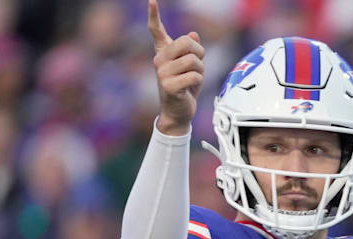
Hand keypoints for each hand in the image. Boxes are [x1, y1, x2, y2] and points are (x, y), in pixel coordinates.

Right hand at [148, 0, 204, 134]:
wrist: (178, 113)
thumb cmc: (186, 88)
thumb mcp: (192, 66)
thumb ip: (192, 50)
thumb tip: (193, 35)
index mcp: (163, 53)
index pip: (156, 30)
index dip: (154, 15)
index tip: (152, 0)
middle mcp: (159, 60)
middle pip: (187, 43)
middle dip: (199, 54)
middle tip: (197, 66)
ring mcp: (162, 73)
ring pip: (193, 60)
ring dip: (200, 71)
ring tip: (193, 80)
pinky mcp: (168, 86)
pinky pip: (194, 75)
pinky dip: (198, 82)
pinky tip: (190, 90)